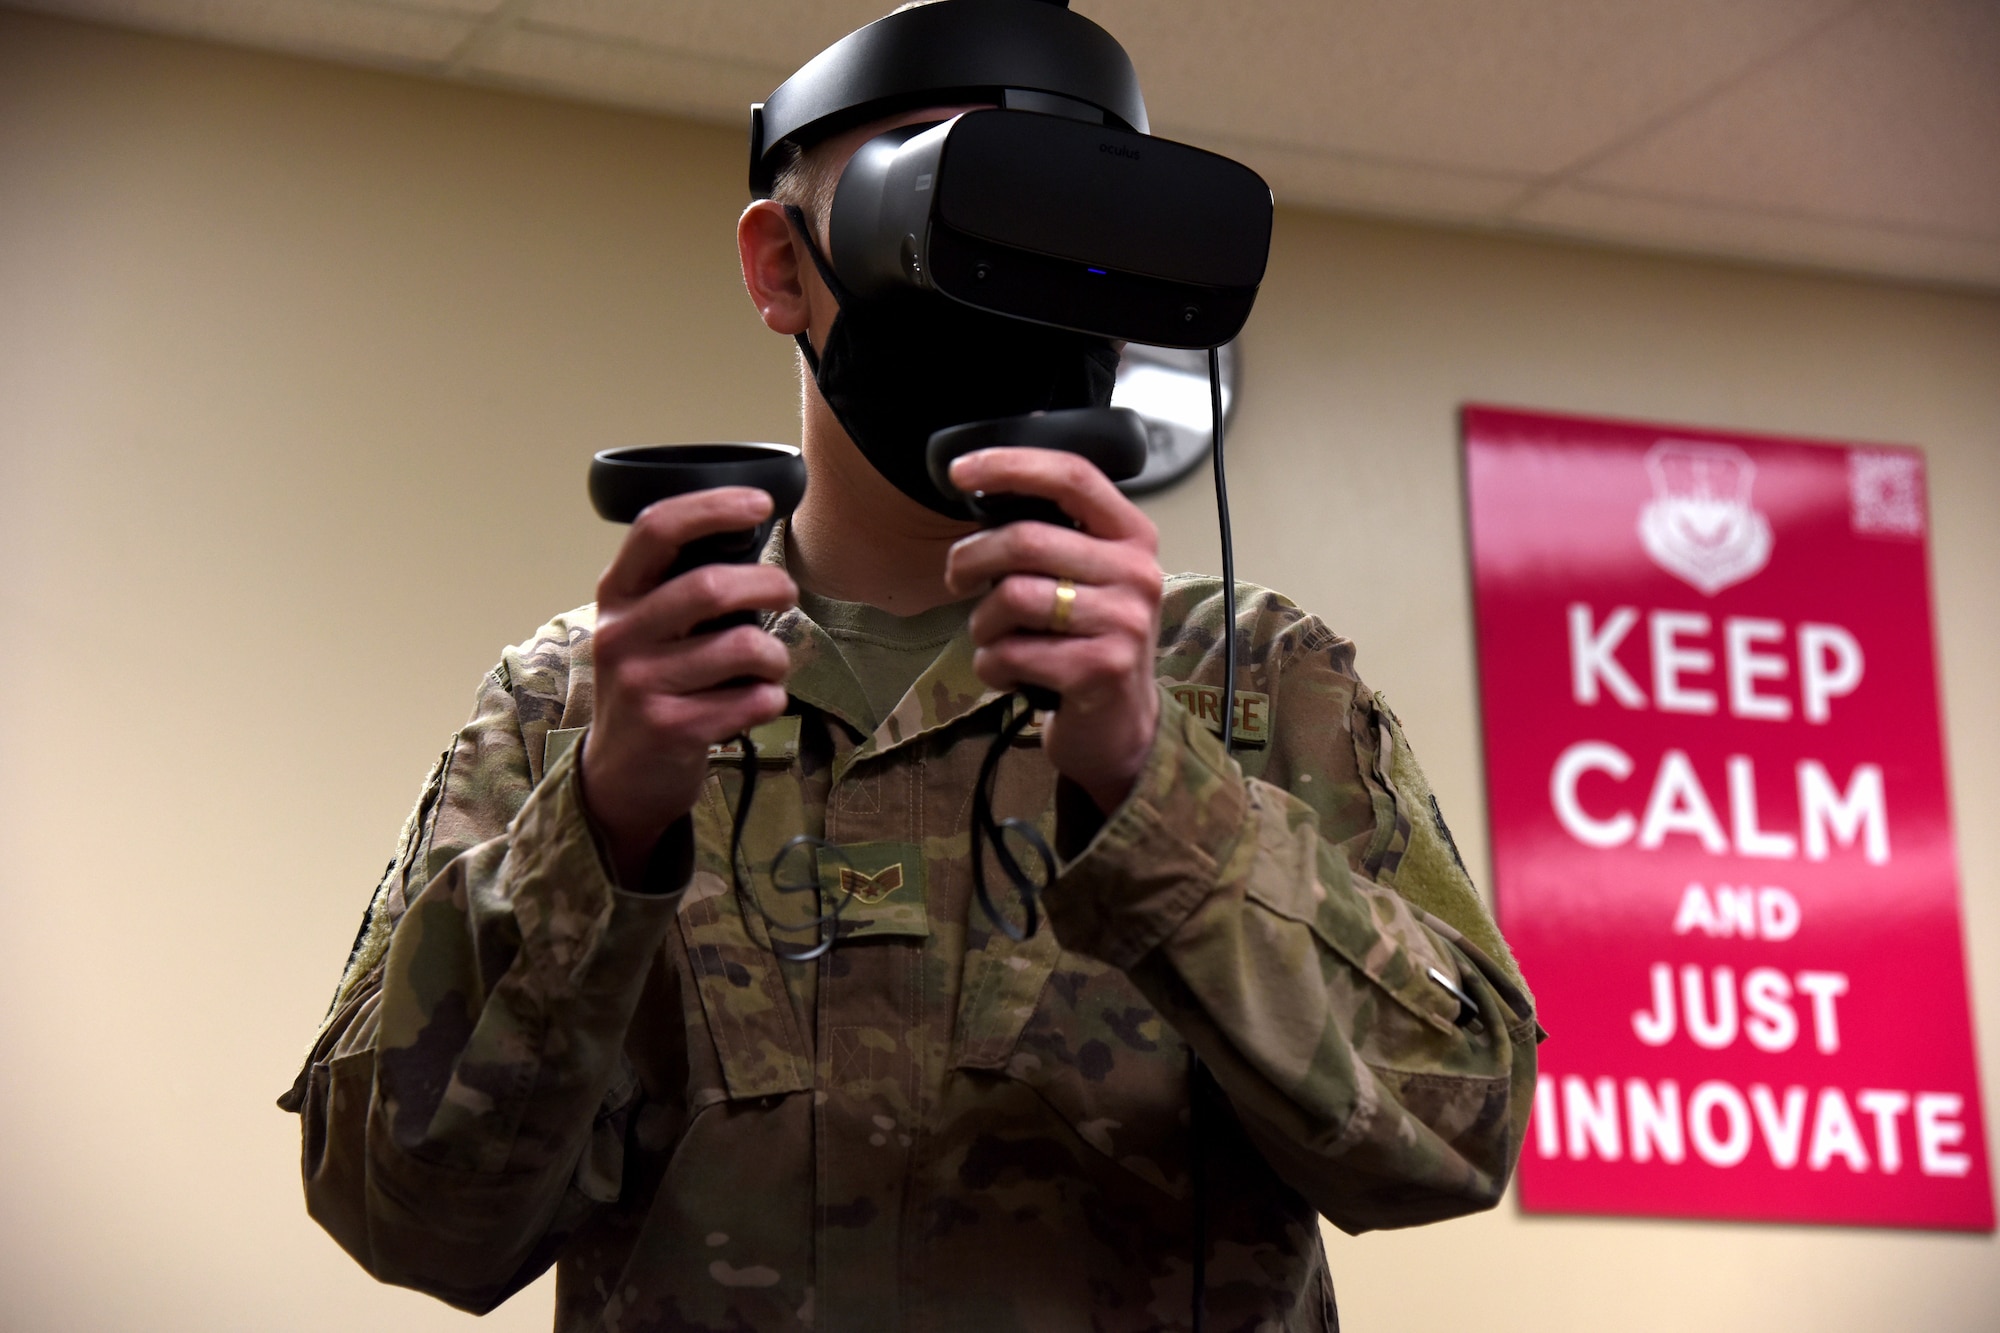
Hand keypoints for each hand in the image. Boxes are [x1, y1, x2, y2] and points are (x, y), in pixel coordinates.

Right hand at [581, 487, 796, 885]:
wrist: (620, 775)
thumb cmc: (651, 685)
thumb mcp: (645, 628)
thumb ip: (681, 587)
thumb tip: (753, 541)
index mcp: (616, 595)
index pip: (657, 529)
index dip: (713, 507)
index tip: (760, 503)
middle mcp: (621, 635)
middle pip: (711, 587)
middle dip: (769, 585)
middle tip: (787, 595)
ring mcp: (641, 684)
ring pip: (743, 647)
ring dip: (776, 655)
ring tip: (769, 665)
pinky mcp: (670, 729)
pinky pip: (752, 700)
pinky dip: (771, 699)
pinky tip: (756, 703)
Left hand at [945, 448, 1163, 813]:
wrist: (1120, 724)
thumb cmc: (1086, 640)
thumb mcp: (1086, 578)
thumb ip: (1051, 537)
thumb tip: (980, 492)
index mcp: (1131, 535)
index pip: (1072, 477)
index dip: (1011, 465)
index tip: (961, 471)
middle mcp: (1136, 572)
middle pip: (1026, 540)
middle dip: (970, 559)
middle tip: (956, 578)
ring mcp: (1124, 622)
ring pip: (1012, 597)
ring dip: (981, 623)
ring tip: (992, 638)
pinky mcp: (1101, 670)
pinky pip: (1011, 653)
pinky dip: (990, 665)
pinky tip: (1007, 673)